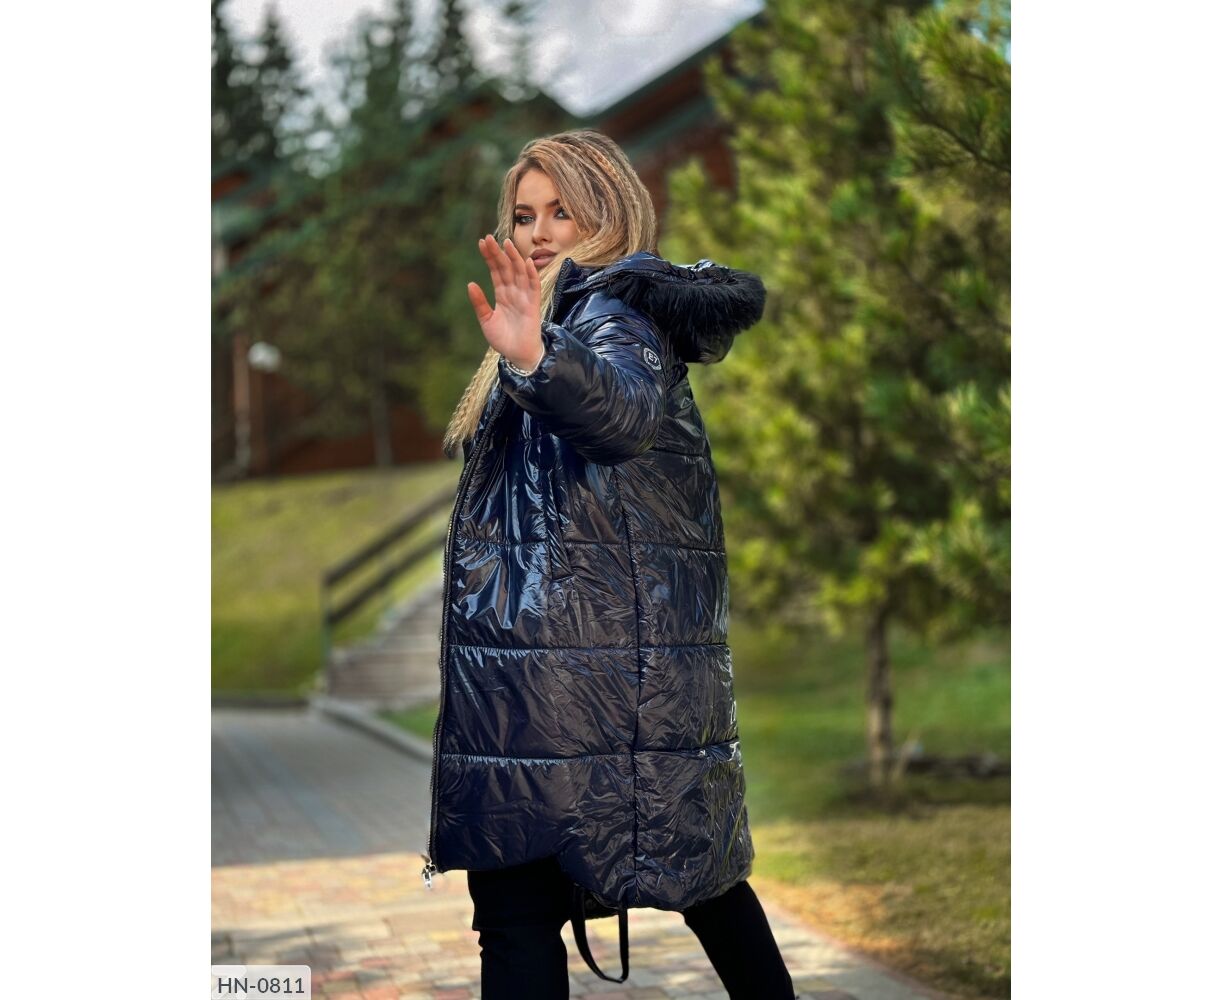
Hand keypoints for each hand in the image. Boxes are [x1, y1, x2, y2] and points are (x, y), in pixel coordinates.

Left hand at [467, 234, 543, 370]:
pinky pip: (533, 286)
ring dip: (514, 258)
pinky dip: (530, 274)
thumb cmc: (504, 339)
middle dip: (498, 253)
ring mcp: (524, 297)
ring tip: (506, 243)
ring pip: (519, 273)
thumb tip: (470, 284)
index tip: (482, 242)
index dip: (489, 257)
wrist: (518, 355)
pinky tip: (525, 262)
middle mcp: (514, 292)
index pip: (496, 271)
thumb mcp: (486, 320)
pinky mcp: (533, 305)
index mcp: (502, 294)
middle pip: (506, 268)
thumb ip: (479, 303)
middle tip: (489, 238)